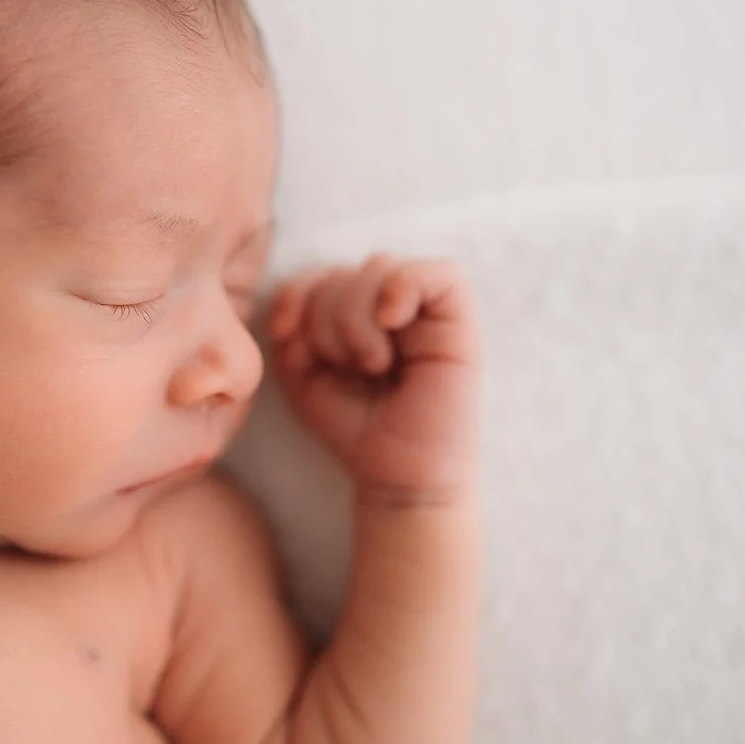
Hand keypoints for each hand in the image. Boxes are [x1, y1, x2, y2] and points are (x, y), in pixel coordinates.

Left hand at [266, 254, 481, 506]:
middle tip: (348, 366)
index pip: (321, 271)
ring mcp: (428, 310)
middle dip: (328, 317)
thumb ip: (291, 326)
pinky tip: (391, 323)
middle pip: (346, 269)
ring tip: (372, 364)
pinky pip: (439, 274)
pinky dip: (403, 288)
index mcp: (356, 312)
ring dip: (357, 317)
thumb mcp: (302, 373)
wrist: (397, 476)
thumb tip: (295, 290)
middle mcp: (393, 305)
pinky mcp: (459, 321)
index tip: (285, 334)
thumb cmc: (354, 426)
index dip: (296, 293)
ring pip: (381, 267)